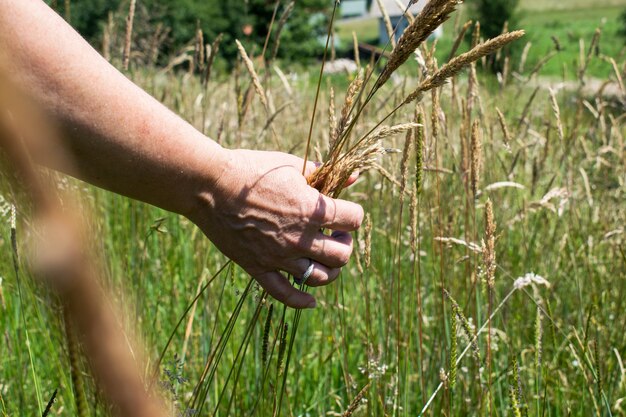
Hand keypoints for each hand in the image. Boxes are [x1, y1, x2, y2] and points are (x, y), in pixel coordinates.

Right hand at [189, 149, 363, 308]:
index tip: (345, 211)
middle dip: (345, 243)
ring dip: (331, 269)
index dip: (353, 214)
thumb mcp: (291, 165)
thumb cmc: (252, 170)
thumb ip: (324, 174)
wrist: (210, 186)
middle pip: (342, 255)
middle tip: (337, 234)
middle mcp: (300, 237)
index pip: (354, 219)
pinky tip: (312, 301)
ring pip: (321, 277)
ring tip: (324, 256)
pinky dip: (302, 301)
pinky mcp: (259, 267)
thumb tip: (354, 177)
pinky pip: (285, 294)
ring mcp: (279, 256)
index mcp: (312, 209)